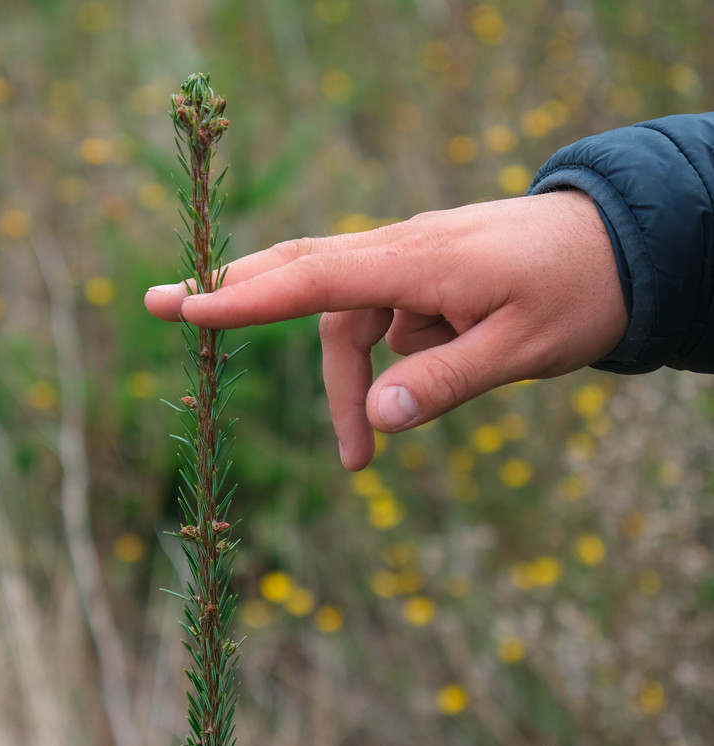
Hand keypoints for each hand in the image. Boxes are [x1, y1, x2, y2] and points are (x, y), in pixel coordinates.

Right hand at [145, 191, 627, 470]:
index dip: (246, 298)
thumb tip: (376, 422)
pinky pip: (381, 322)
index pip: (314, 280)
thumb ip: (444, 382)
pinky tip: (429, 380)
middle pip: (301, 272)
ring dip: (342, 386)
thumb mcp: (521, 349)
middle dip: (235, 296)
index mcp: (419, 263)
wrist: (624, 242)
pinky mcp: (421, 276)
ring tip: (361, 460)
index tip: (185, 308)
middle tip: (164, 308)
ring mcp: (409, 261)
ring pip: (344, 318)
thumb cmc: (578, 291)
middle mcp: (401, 252)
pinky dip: (383, 363)